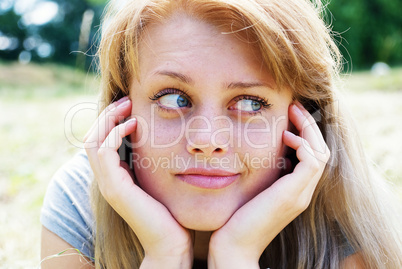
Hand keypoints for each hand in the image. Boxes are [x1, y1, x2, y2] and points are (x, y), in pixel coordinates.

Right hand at [84, 97, 192, 267]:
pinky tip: (134, 125)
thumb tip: (163, 141)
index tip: (131, 106)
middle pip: (93, 137)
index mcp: (117, 176)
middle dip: (108, 115)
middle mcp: (107, 179)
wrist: (170, 242)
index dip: (112, 120)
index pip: (102, 141)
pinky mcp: (114, 188)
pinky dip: (115, 133)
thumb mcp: (160, 180)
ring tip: (128, 107)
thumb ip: (153, 163)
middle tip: (127, 100)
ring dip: (109, 119)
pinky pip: (104, 152)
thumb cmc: (170, 212)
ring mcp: (108, 184)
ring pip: (93, 141)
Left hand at [208, 102, 329, 267]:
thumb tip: (253, 151)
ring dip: (308, 129)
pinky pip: (312, 162)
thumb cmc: (236, 218)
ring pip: (321, 153)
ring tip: (292, 112)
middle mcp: (302, 192)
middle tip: (294, 105)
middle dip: (309, 125)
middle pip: (321, 151)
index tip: (289, 114)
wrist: (234, 246)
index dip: (305, 133)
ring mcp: (300, 194)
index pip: (312, 156)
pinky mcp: (293, 195)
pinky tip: (285, 136)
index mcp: (294, 190)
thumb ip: (260, 174)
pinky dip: (303, 144)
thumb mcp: (252, 190)